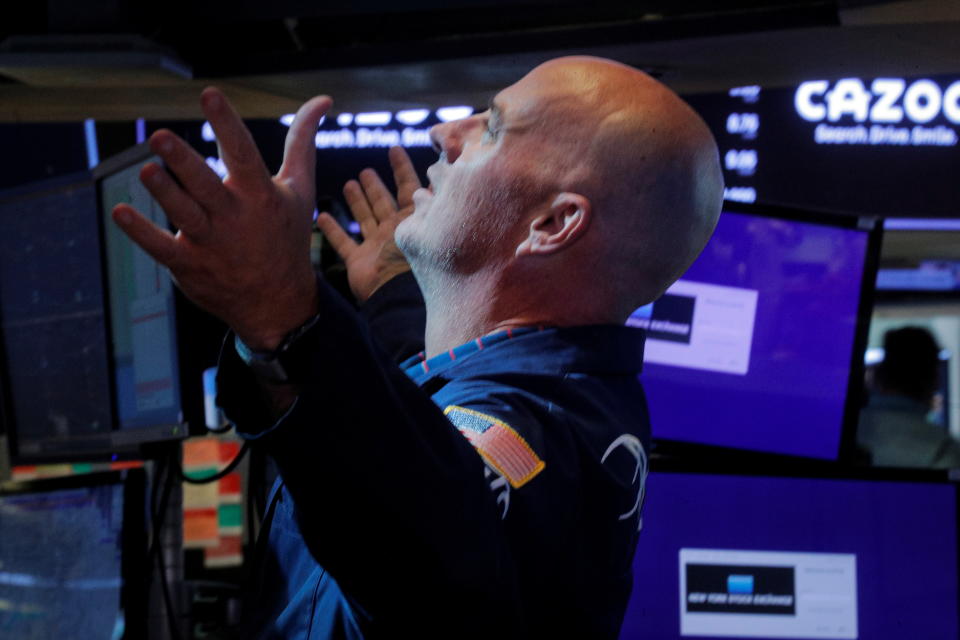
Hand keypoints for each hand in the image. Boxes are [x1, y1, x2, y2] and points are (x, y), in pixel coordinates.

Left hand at [112, 88, 331, 350]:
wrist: (279, 302)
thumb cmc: (286, 235)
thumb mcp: (299, 188)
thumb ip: (301, 142)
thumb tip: (322, 99)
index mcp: (260, 195)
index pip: (243, 153)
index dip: (226, 123)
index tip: (209, 94)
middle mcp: (235, 217)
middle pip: (206, 185)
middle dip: (183, 162)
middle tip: (159, 137)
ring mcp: (211, 243)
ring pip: (184, 214)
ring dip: (164, 193)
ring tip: (146, 171)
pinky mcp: (190, 265)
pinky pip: (161, 248)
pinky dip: (141, 232)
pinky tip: (120, 213)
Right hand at [316, 146, 419, 302]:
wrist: (398, 294)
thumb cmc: (414, 258)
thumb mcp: (427, 221)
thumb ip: (431, 196)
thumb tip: (442, 166)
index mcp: (412, 220)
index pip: (409, 187)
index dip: (402, 168)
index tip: (394, 148)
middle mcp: (394, 231)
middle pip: (383, 203)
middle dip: (376, 187)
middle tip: (366, 171)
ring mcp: (376, 247)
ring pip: (365, 219)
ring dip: (357, 202)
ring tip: (350, 184)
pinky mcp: (359, 262)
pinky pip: (343, 243)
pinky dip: (333, 231)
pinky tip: (323, 216)